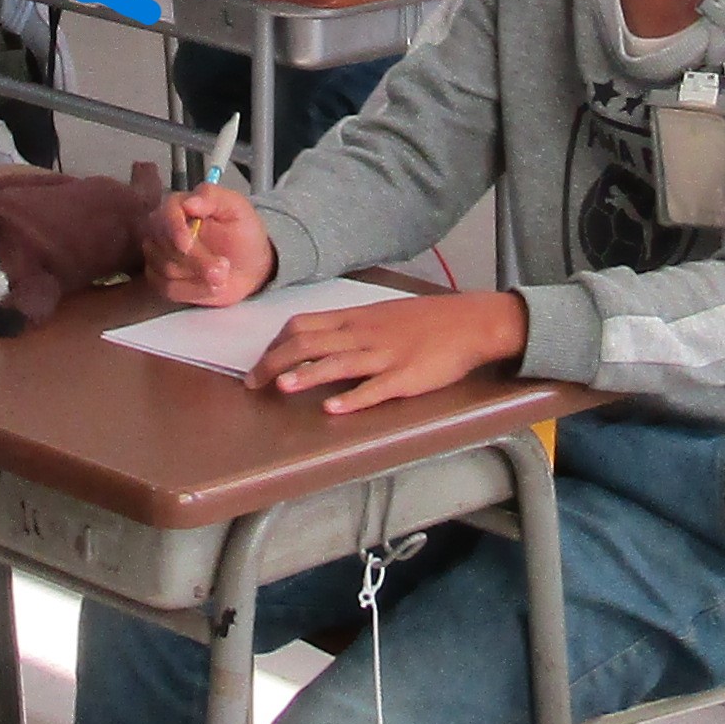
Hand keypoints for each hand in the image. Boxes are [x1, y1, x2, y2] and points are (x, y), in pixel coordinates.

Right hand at [140, 182, 274, 304]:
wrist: (249, 266)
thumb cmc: (243, 233)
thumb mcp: (237, 208)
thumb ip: (213, 198)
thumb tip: (189, 202)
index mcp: (178, 206)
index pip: (165, 214)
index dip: (174, 229)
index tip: (187, 244)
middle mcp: (161, 230)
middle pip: (165, 247)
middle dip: (196, 260)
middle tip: (224, 267)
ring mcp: (158, 256)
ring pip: (166, 270)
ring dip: (199, 278)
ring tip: (223, 276)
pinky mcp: (162, 280)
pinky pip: (168, 289)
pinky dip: (194, 291)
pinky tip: (212, 287)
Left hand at [256, 287, 526, 414]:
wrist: (471, 322)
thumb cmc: (426, 320)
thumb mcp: (382, 315)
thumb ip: (350, 328)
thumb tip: (316, 340)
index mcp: (356, 318)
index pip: (303, 325)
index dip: (275, 344)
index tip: (260, 361)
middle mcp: (364, 334)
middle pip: (309, 343)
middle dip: (275, 362)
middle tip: (253, 384)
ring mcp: (385, 356)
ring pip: (337, 363)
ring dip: (306, 375)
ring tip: (280, 388)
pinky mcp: (406, 377)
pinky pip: (375, 388)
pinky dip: (352, 399)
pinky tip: (332, 408)